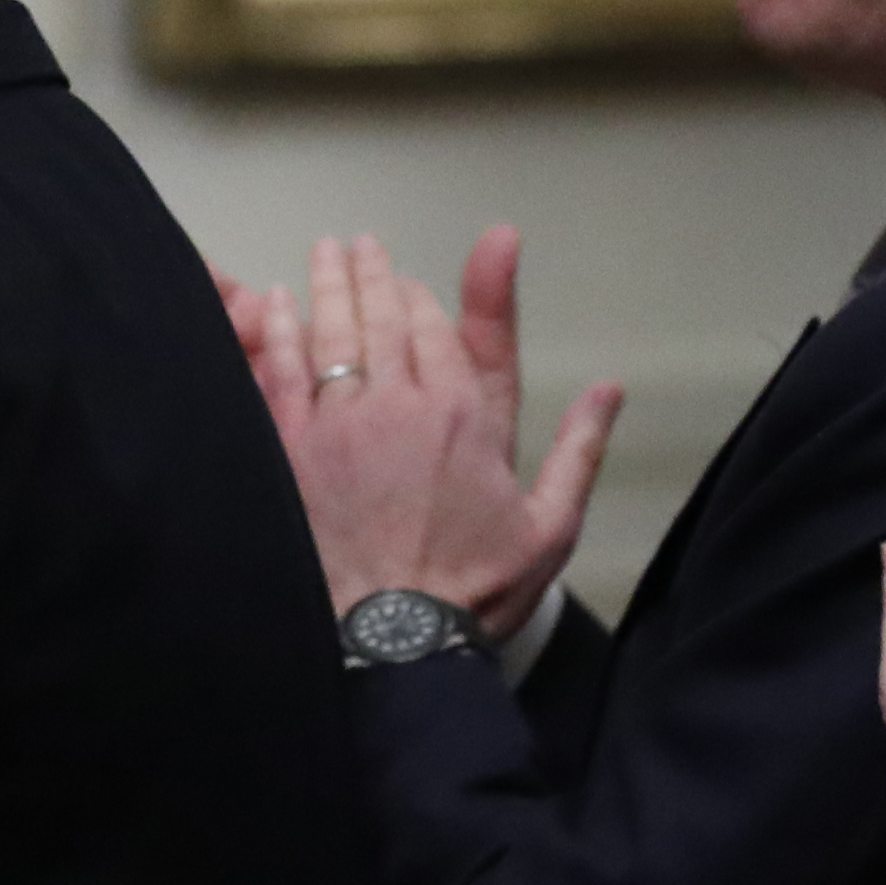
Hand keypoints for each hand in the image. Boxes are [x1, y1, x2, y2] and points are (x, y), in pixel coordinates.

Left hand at [225, 229, 624, 645]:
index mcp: (468, 416)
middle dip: (373, 273)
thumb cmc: (475, 590)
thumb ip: (580, 448)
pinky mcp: (295, 449)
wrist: (397, 639)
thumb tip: (610, 389)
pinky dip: (280, 329)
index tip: (412, 278)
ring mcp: (343, 423)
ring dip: (329, 283)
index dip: (425, 299)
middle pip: (385, 317)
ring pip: (334, 331)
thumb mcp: (551, 525)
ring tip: (324, 251)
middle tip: (357, 244)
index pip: (443, 330)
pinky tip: (275, 302)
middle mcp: (404, 405)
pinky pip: (283, 370)